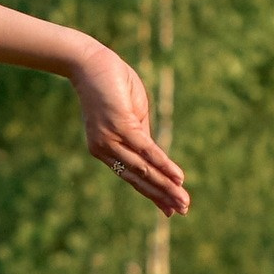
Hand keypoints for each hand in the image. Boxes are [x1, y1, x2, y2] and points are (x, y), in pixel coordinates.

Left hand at [69, 41, 189, 217]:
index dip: (151, 193)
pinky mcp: (119, 126)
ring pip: (143, 169)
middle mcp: (105, 150)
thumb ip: (142, 135)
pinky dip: (163, 165)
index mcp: (106, 149)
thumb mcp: (131, 114)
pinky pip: (146, 150)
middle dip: (162, 196)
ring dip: (165, 186)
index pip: (131, 177)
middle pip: (138, 179)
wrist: (90, 62)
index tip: (168, 210)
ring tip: (183, 200)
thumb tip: (157, 157)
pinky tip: (177, 177)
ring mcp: (111, 139)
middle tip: (182, 211)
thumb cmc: (111, 85)